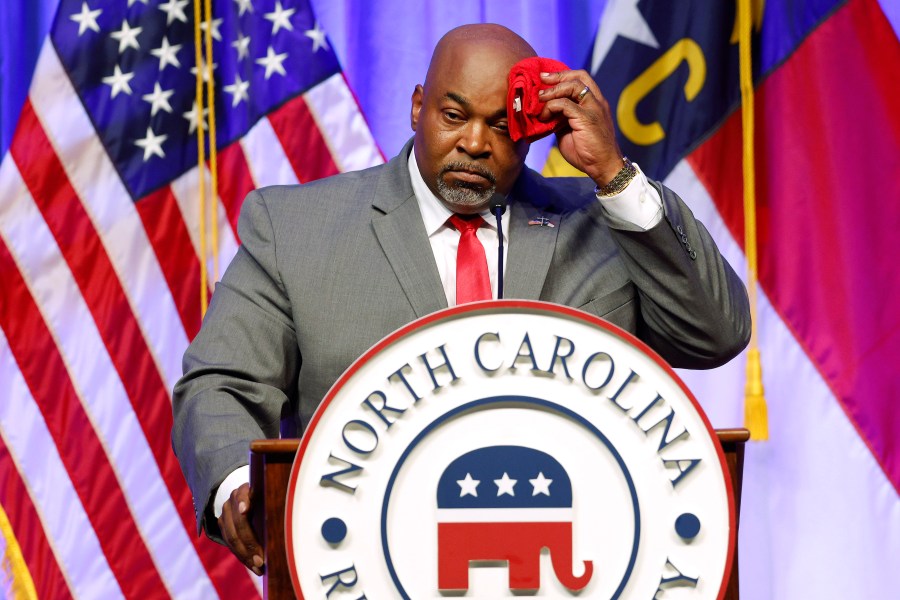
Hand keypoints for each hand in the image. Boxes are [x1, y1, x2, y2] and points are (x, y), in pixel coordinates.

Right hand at [218, 483, 264, 575]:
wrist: (248, 499)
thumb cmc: (267, 502)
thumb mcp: (269, 501)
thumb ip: (271, 507)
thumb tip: (283, 522)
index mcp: (246, 490)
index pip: (242, 496)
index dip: (243, 503)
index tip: (245, 510)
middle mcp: (233, 499)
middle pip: (237, 523)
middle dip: (249, 543)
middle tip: (261, 560)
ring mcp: (225, 512)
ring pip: (232, 537)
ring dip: (245, 555)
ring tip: (258, 567)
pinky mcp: (221, 524)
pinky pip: (230, 544)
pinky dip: (242, 556)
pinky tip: (252, 565)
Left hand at [538, 70, 623, 185]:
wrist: (602, 167)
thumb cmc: (587, 152)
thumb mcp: (570, 130)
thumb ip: (561, 118)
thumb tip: (544, 112)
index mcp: (595, 103)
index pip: (581, 79)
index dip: (563, 75)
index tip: (546, 78)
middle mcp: (596, 102)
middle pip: (579, 76)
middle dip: (558, 75)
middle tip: (541, 79)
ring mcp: (593, 108)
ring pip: (573, 86)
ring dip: (553, 90)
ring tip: (540, 98)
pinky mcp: (587, 118)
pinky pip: (565, 104)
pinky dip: (551, 107)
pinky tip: (545, 117)